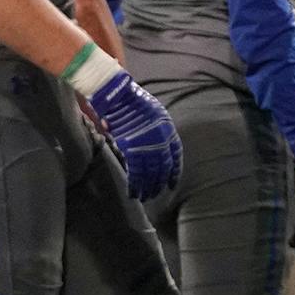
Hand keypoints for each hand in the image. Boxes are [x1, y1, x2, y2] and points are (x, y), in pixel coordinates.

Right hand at [86, 70, 182, 200]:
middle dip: (159, 182)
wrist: (120, 96)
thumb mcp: (154, 112)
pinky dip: (134, 184)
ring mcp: (147, 145)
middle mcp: (161, 140)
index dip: (174, 171)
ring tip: (144, 198)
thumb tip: (149, 145)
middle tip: (155, 194)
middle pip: (163, 167)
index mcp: (168, 130)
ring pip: (150, 173)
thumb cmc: (133, 100)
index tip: (172, 183)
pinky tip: (133, 193)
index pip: (175, 156)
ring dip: (146, 188)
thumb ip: (154, 129)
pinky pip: (136, 172)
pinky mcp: (132, 149)